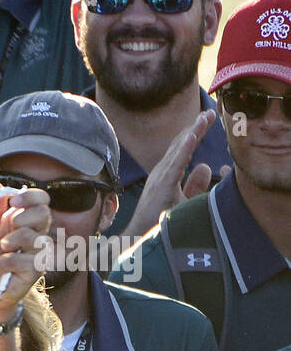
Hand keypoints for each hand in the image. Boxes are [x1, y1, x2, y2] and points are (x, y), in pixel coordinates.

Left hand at [0, 185, 51, 322]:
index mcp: (26, 222)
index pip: (42, 201)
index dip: (31, 196)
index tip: (13, 201)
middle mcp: (37, 236)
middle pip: (45, 214)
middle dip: (24, 216)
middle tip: (9, 226)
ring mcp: (38, 255)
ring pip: (35, 237)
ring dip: (12, 240)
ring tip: (1, 248)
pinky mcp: (35, 273)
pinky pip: (26, 261)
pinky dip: (8, 261)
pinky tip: (2, 266)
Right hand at [123, 111, 228, 238]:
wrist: (140, 238)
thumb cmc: (159, 222)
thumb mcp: (183, 200)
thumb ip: (195, 184)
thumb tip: (206, 165)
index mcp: (167, 173)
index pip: (183, 148)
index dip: (195, 132)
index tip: (208, 117)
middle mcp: (162, 171)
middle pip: (181, 144)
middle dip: (196, 127)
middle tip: (211, 112)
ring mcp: (160, 177)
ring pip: (178, 150)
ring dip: (192, 132)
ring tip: (205, 118)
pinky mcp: (162, 185)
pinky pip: (175, 164)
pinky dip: (184, 149)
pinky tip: (193, 136)